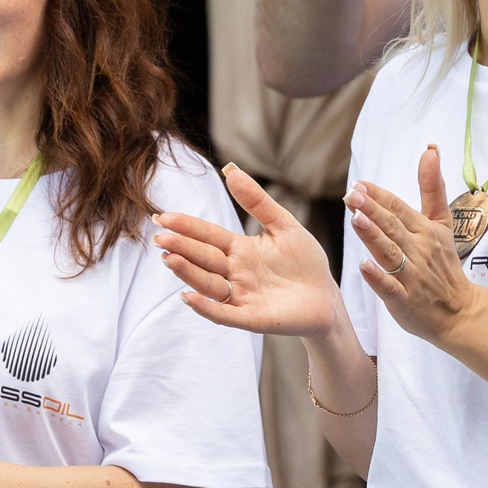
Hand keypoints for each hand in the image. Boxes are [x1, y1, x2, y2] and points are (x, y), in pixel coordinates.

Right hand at [156, 164, 349, 338]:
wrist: (327, 297)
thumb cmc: (305, 261)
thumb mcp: (284, 225)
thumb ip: (258, 202)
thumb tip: (230, 169)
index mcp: (240, 249)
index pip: (208, 236)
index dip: (187, 227)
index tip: (163, 217)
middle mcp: (234, 273)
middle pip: (204, 259)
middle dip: (182, 248)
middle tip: (160, 238)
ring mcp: (241, 296)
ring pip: (209, 284)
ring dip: (189, 273)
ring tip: (170, 259)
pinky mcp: (252, 318)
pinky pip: (224, 313)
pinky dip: (206, 307)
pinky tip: (189, 297)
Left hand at [345, 146, 484, 347]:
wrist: (459, 310)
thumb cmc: (444, 264)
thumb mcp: (442, 223)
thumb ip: (433, 187)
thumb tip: (431, 150)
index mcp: (425, 230)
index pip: (399, 208)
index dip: (379, 196)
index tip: (359, 184)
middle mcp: (418, 250)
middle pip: (392, 227)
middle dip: (372, 210)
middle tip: (351, 194)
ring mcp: (412, 276)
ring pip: (390, 252)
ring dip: (373, 236)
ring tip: (356, 219)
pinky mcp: (405, 301)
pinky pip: (390, 288)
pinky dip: (378, 277)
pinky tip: (364, 266)